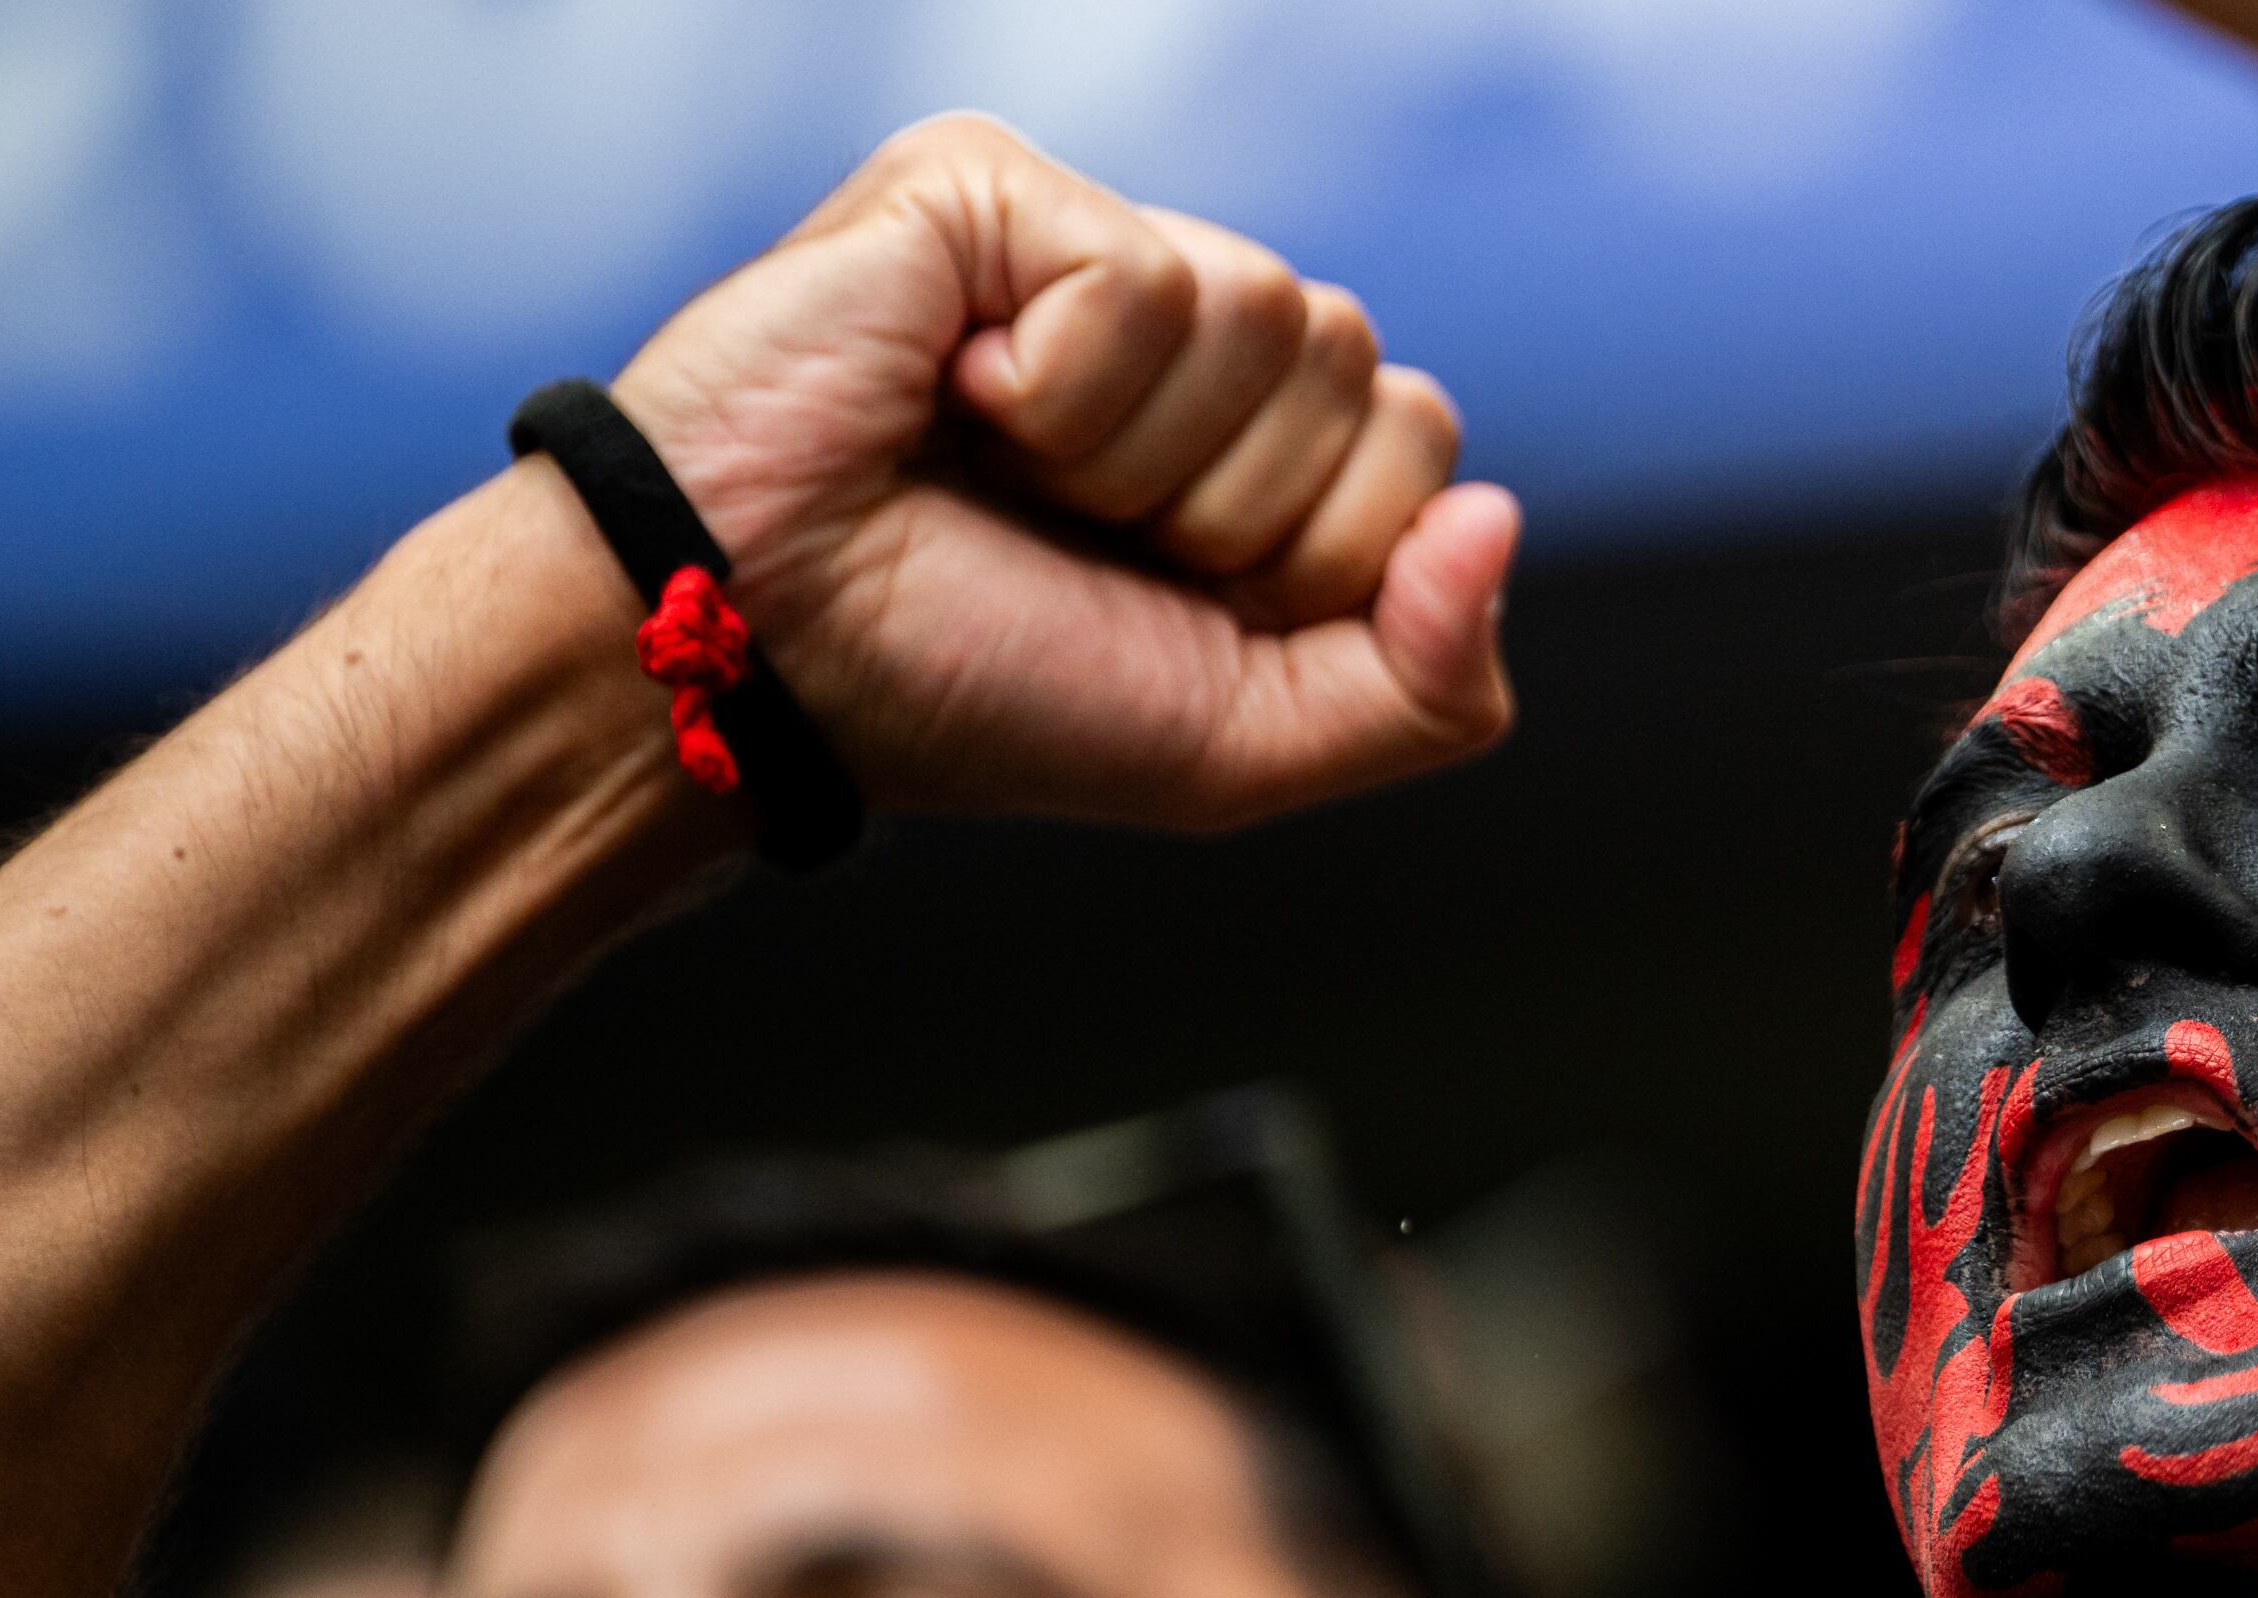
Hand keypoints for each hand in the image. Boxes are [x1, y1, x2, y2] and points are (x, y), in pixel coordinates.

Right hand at [606, 115, 1515, 830]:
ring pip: (1272, 312)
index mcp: (1256, 454)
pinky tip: (951, 397)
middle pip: (1363, 373)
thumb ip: (1425, 686)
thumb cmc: (971, 692)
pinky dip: (1052, 391)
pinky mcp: (991, 187)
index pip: (1421, 448)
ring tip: (1002, 471)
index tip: (1164, 598)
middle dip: (1230, 510)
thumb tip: (1497, 520)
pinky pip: (1140, 281)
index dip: (1316, 558)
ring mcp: (1092, 249)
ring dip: (1135, 457)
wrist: (760, 659)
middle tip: (1070, 536)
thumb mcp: (1241, 750)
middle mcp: (1192, 341)